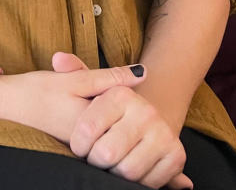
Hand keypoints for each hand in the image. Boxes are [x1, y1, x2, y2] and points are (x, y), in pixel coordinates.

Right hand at [0, 52, 145, 152]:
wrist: (3, 106)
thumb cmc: (37, 91)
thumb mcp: (74, 79)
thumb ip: (109, 77)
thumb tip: (143, 73)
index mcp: (95, 124)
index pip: (128, 111)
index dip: (123, 92)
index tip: (108, 81)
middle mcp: (92, 140)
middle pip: (119, 121)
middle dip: (115, 105)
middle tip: (91, 91)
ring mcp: (81, 145)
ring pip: (107, 126)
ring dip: (104, 112)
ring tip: (81, 99)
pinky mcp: (73, 144)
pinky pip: (94, 132)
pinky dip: (92, 119)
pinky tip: (77, 107)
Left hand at [62, 59, 190, 189]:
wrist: (145, 126)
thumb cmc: (109, 111)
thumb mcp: (89, 88)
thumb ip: (72, 71)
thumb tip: (58, 58)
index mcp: (122, 95)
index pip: (87, 130)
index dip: (79, 144)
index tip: (80, 145)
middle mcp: (147, 112)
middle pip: (106, 154)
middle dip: (96, 161)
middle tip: (97, 156)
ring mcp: (164, 134)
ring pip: (126, 171)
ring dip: (114, 173)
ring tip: (112, 162)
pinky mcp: (177, 156)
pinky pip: (147, 183)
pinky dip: (135, 183)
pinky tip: (130, 170)